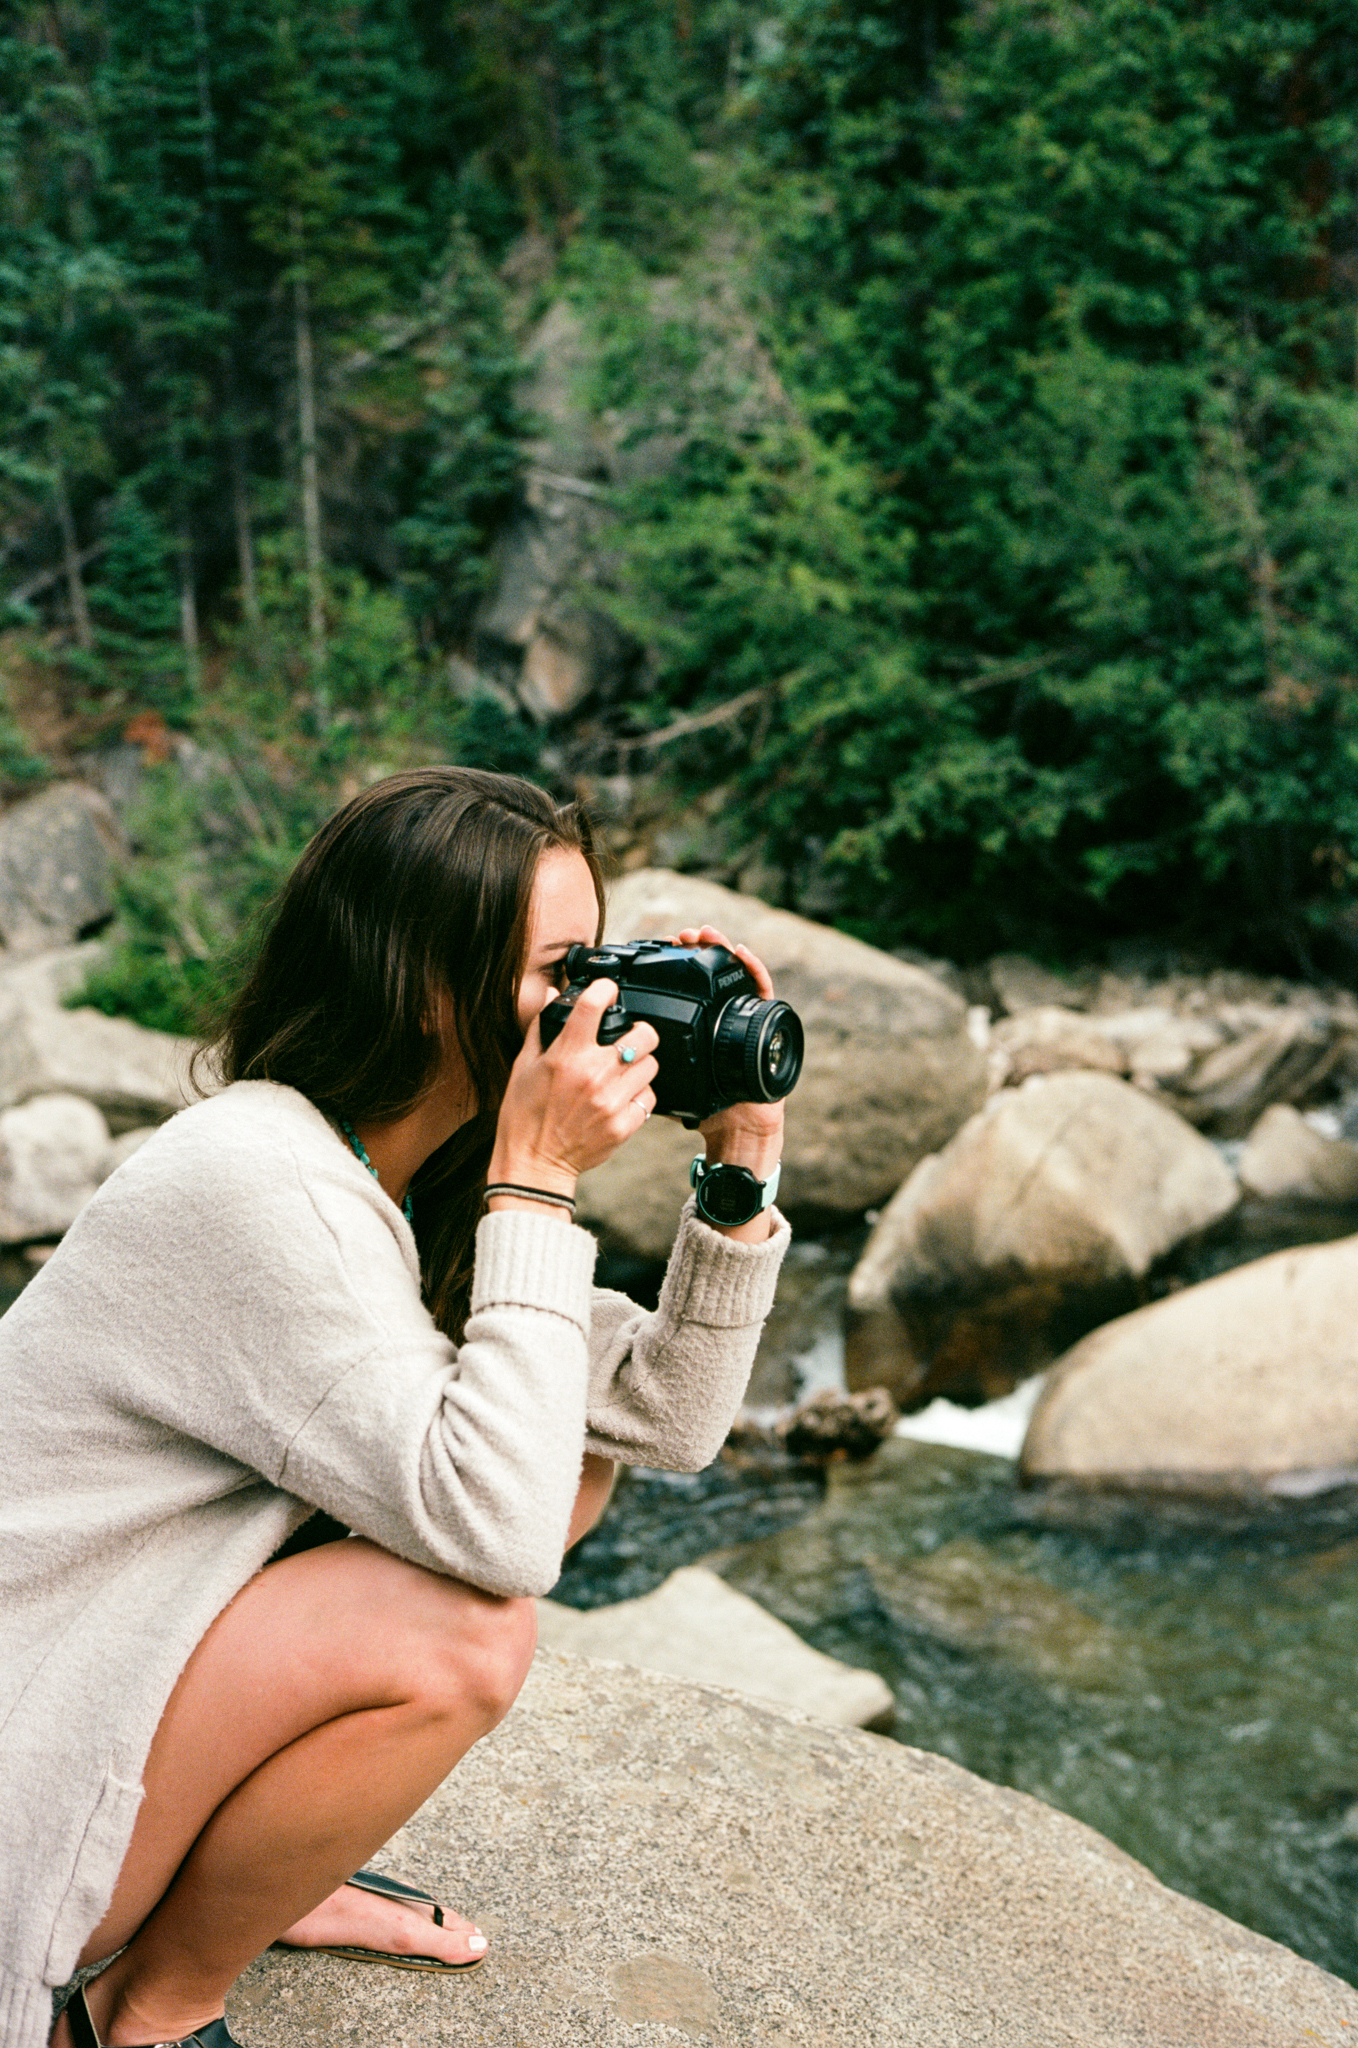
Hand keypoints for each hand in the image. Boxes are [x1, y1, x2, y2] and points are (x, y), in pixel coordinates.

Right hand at [488, 978, 659, 1201]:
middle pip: (644, 1033)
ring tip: (624, 1072)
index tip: (607, 991)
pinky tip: (623, 1097)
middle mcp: (594, 1074)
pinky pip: (649, 1097)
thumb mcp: (523, 1067)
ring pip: (651, 1065)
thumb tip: (552, 996)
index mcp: (567, 1055)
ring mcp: (612, 1100)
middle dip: (638, 1031)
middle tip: (627, 1039)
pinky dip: (639, 1094)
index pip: (594, 1004)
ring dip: (640, 1064)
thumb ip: (541, 1028)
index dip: (605, 989)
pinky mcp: (624, 1124)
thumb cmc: (524, 1116)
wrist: (533, 1164)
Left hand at [672, 924, 784, 1232]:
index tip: (658, 946)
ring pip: (732, 976)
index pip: (682, 986)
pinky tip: (741, 953)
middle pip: (707, 974)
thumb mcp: (666, 1084)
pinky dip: (754, 970)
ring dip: (721, 952)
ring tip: (706, 935)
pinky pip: (761, 993)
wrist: (736, 1134)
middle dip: (695, 951)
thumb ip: (642, 1068)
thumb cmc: (704, 1112)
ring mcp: (740, 1020)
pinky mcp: (763, 1027)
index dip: (672, 964)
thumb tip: (606, 1057)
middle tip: (681, 935)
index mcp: (693, 1028)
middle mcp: (717, 1019)